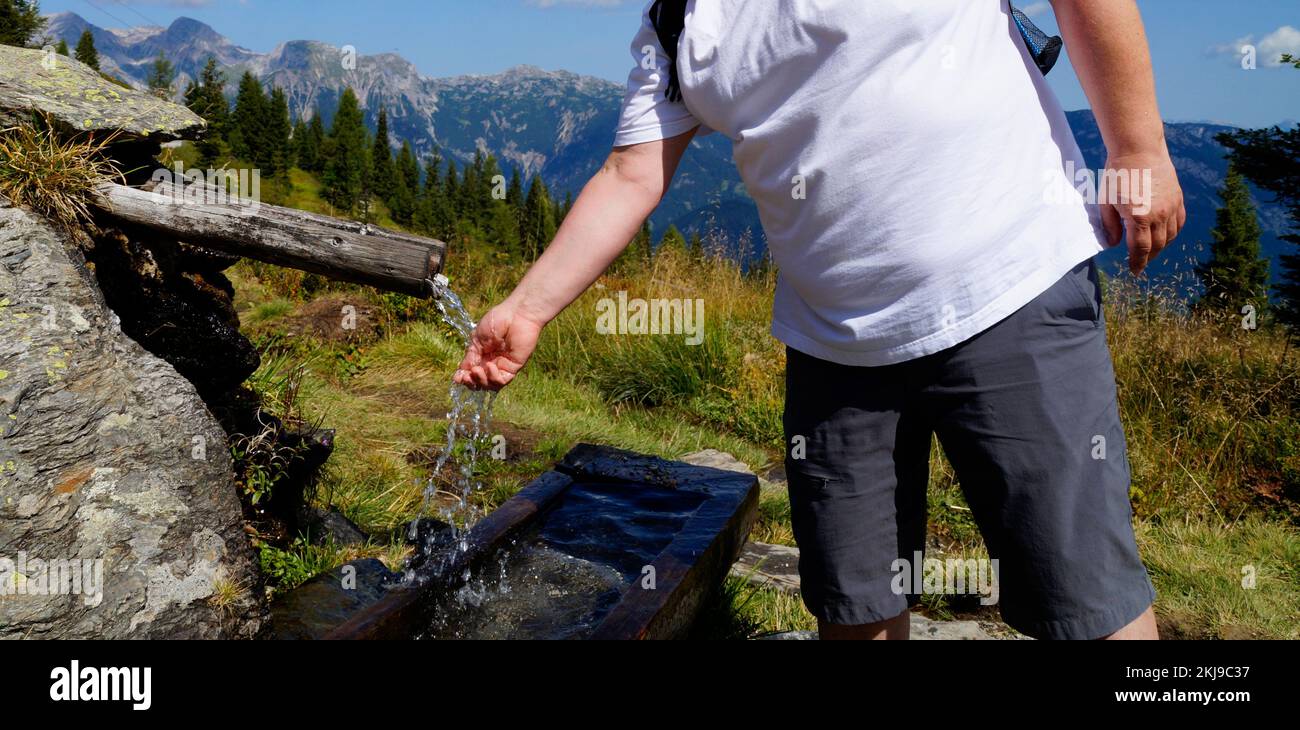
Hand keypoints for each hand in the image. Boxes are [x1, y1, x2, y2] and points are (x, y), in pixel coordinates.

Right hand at [453, 303, 542, 390]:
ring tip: (477, 370)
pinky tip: (490, 366)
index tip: (457, 378)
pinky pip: (503, 380)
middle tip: (469, 375)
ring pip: (491, 385)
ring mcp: (503, 365)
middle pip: (481, 382)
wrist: (515, 314)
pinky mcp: (514, 366)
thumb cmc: (496, 321)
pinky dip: (494, 378)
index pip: (472, 373)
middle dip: (472, 382)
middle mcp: (493, 362)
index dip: (464, 378)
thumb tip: (460, 373)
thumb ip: (470, 357)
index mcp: (482, 355)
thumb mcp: (477, 339)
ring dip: (482, 381)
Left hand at [1098, 151, 1185, 274]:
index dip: (1137, 263)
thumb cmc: (1117, 174)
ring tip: (1151, 250)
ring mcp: (1171, 206)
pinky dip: (1173, 232)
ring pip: (1170, 235)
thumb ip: (1110, 226)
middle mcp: (1159, 214)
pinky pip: (1179, 222)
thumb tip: (1113, 245)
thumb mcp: (1106, 202)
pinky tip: (1165, 234)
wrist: (1139, 149)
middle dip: (1148, 257)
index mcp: (1139, 217)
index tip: (1134, 271)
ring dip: (1161, 246)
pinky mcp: (1178, 197)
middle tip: (1140, 263)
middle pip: (1157, 245)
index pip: (1140, 249)